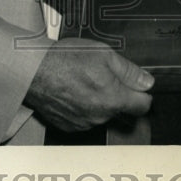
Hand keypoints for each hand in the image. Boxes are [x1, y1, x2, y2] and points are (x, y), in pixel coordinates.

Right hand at [24, 38, 153, 131]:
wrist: (33, 72)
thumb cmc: (66, 59)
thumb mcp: (104, 54)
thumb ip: (129, 71)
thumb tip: (147, 82)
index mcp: (113, 99)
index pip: (143, 106)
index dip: (143, 94)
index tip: (137, 86)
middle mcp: (101, 116)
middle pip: (121, 109)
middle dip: (118, 94)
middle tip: (103, 75)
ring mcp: (84, 124)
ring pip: (102, 114)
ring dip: (100, 101)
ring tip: (84, 81)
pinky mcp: (69, 126)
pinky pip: (85, 118)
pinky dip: (83, 107)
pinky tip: (73, 91)